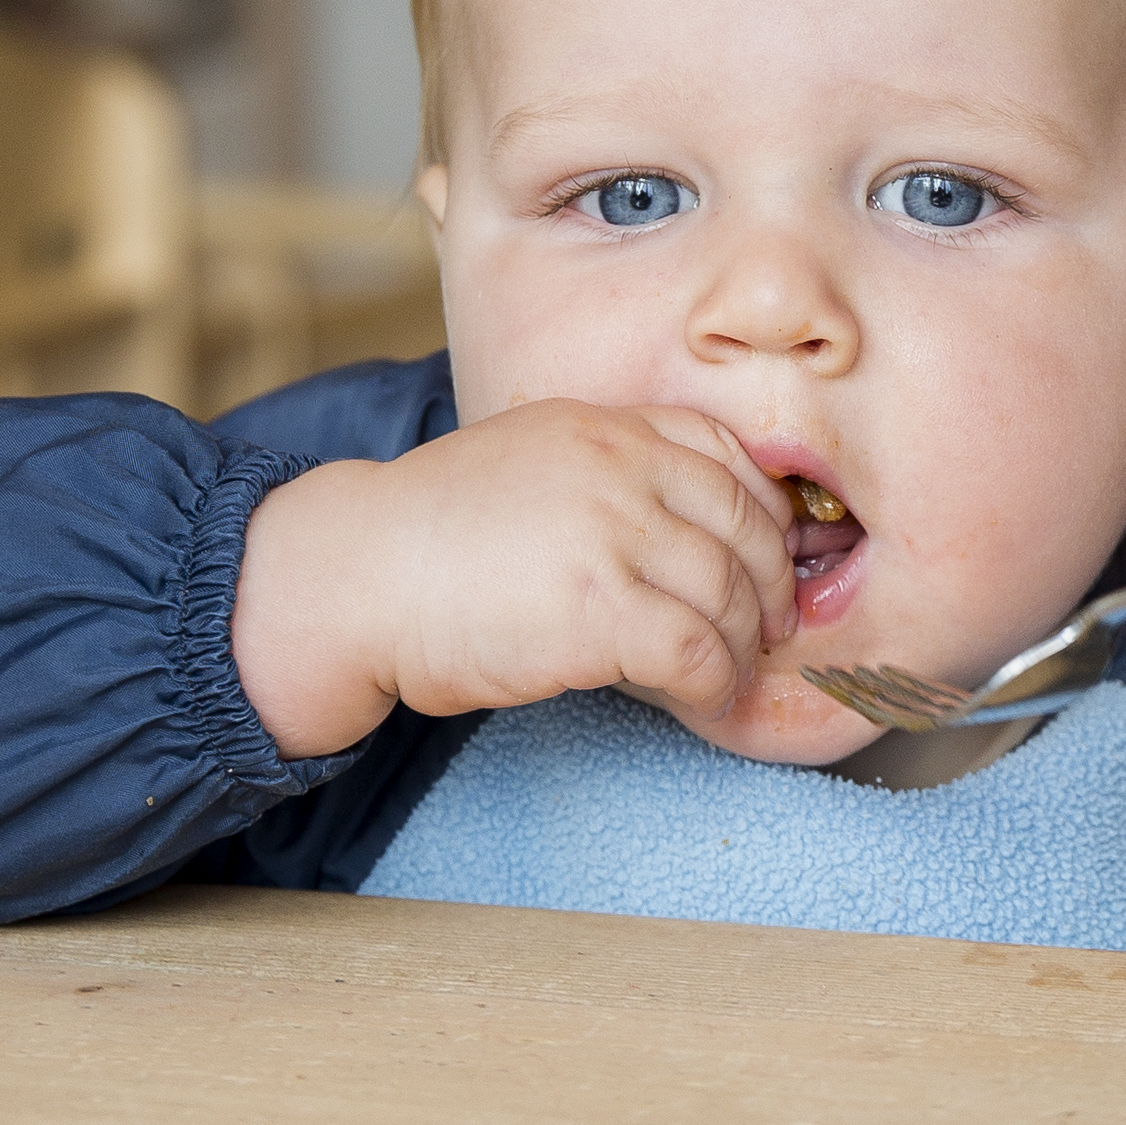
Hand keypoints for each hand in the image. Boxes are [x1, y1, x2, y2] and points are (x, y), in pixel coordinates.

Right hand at [234, 401, 799, 756]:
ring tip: (727, 674)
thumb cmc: (429, 534)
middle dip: (771, 585)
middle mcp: (618, 469)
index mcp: (603, 427)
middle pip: (743, 527)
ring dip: (741, 646)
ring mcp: (612, 537)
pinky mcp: (599, 611)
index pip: (727, 455)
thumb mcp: (526, 460)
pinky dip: (712, 682)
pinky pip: (695, 651)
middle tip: (771, 627)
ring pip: (729, 595)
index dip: (765, 513)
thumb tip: (675, 525)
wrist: (354, 576)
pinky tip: (701, 697)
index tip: (768, 556)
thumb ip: (601, 472)